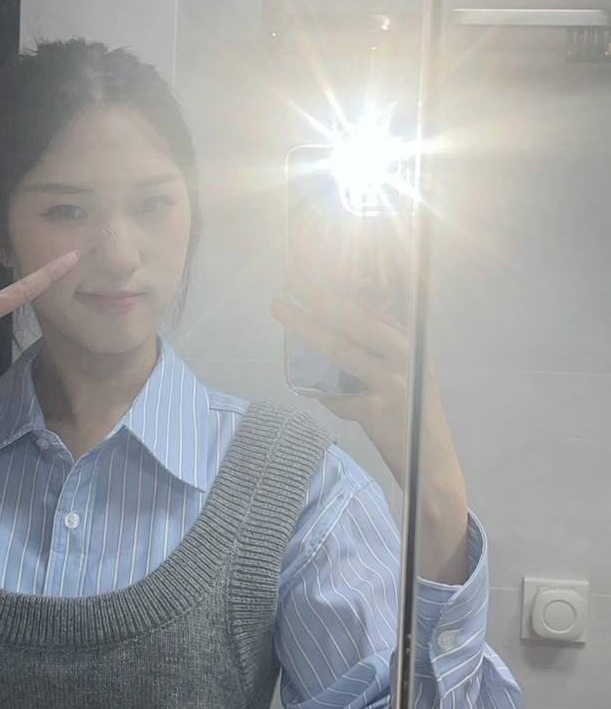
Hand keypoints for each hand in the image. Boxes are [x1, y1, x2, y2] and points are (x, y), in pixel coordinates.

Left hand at [270, 210, 459, 492]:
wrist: (430, 462)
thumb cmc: (407, 412)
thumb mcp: (397, 369)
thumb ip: (370, 345)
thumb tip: (327, 313)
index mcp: (409, 336)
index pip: (372, 295)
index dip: (343, 271)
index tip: (316, 245)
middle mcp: (407, 350)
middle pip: (354, 313)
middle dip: (317, 287)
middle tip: (289, 268)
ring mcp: (396, 378)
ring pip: (341, 347)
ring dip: (306, 325)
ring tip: (279, 306)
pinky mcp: (382, 407)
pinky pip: (338, 397)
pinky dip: (331, 400)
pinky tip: (325, 400)